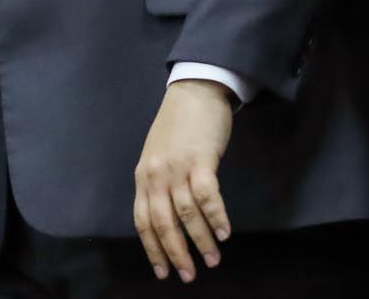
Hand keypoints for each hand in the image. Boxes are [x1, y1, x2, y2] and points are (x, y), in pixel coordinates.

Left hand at [133, 79, 234, 283]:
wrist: (193, 92)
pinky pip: (207, 195)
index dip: (153, 249)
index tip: (163, 272)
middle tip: (189, 275)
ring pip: (186, 213)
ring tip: (213, 260)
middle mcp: (155, 174)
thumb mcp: (157, 157)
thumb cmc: (177, 127)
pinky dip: (216, 216)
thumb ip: (158, 184)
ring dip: (201, 240)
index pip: (143, 221)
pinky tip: (225, 233)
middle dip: (175, 253)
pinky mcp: (200, 159)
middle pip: (162, 222)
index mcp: (143, 176)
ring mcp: (177, 167)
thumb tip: (169, 219)